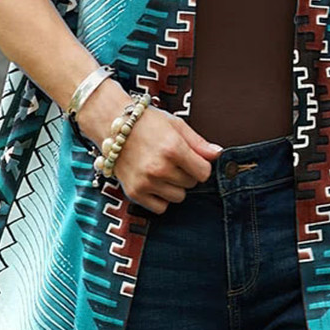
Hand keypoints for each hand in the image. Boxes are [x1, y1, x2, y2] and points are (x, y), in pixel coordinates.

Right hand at [77, 79, 221, 212]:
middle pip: (191, 184)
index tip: (193, 159)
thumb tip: (218, 154)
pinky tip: (154, 182)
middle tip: (172, 160)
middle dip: (186, 173)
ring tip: (161, 169)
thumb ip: (198, 143)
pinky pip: (161, 207)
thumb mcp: (176, 125)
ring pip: (178, 197)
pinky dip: (160, 198)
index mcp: (173, 148)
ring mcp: (146, 182)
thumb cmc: (146, 122)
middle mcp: (159, 167)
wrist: (112, 125)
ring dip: (174, 186)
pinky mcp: (134, 193)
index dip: (201, 166)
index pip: (204, 173)